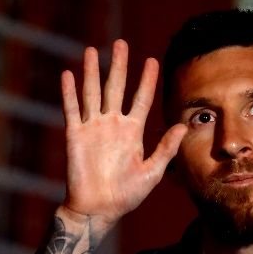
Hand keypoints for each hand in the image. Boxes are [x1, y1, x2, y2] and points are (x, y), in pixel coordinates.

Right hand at [60, 39, 186, 228]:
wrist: (98, 210)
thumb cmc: (126, 195)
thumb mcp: (152, 172)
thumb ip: (166, 148)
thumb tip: (183, 126)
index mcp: (132, 132)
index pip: (142, 99)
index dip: (147, 80)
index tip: (152, 61)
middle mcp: (113, 125)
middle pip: (116, 88)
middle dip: (119, 66)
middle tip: (121, 43)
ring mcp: (94, 128)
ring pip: (92, 93)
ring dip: (92, 72)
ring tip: (92, 51)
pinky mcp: (76, 136)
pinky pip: (72, 110)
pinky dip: (69, 93)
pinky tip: (68, 75)